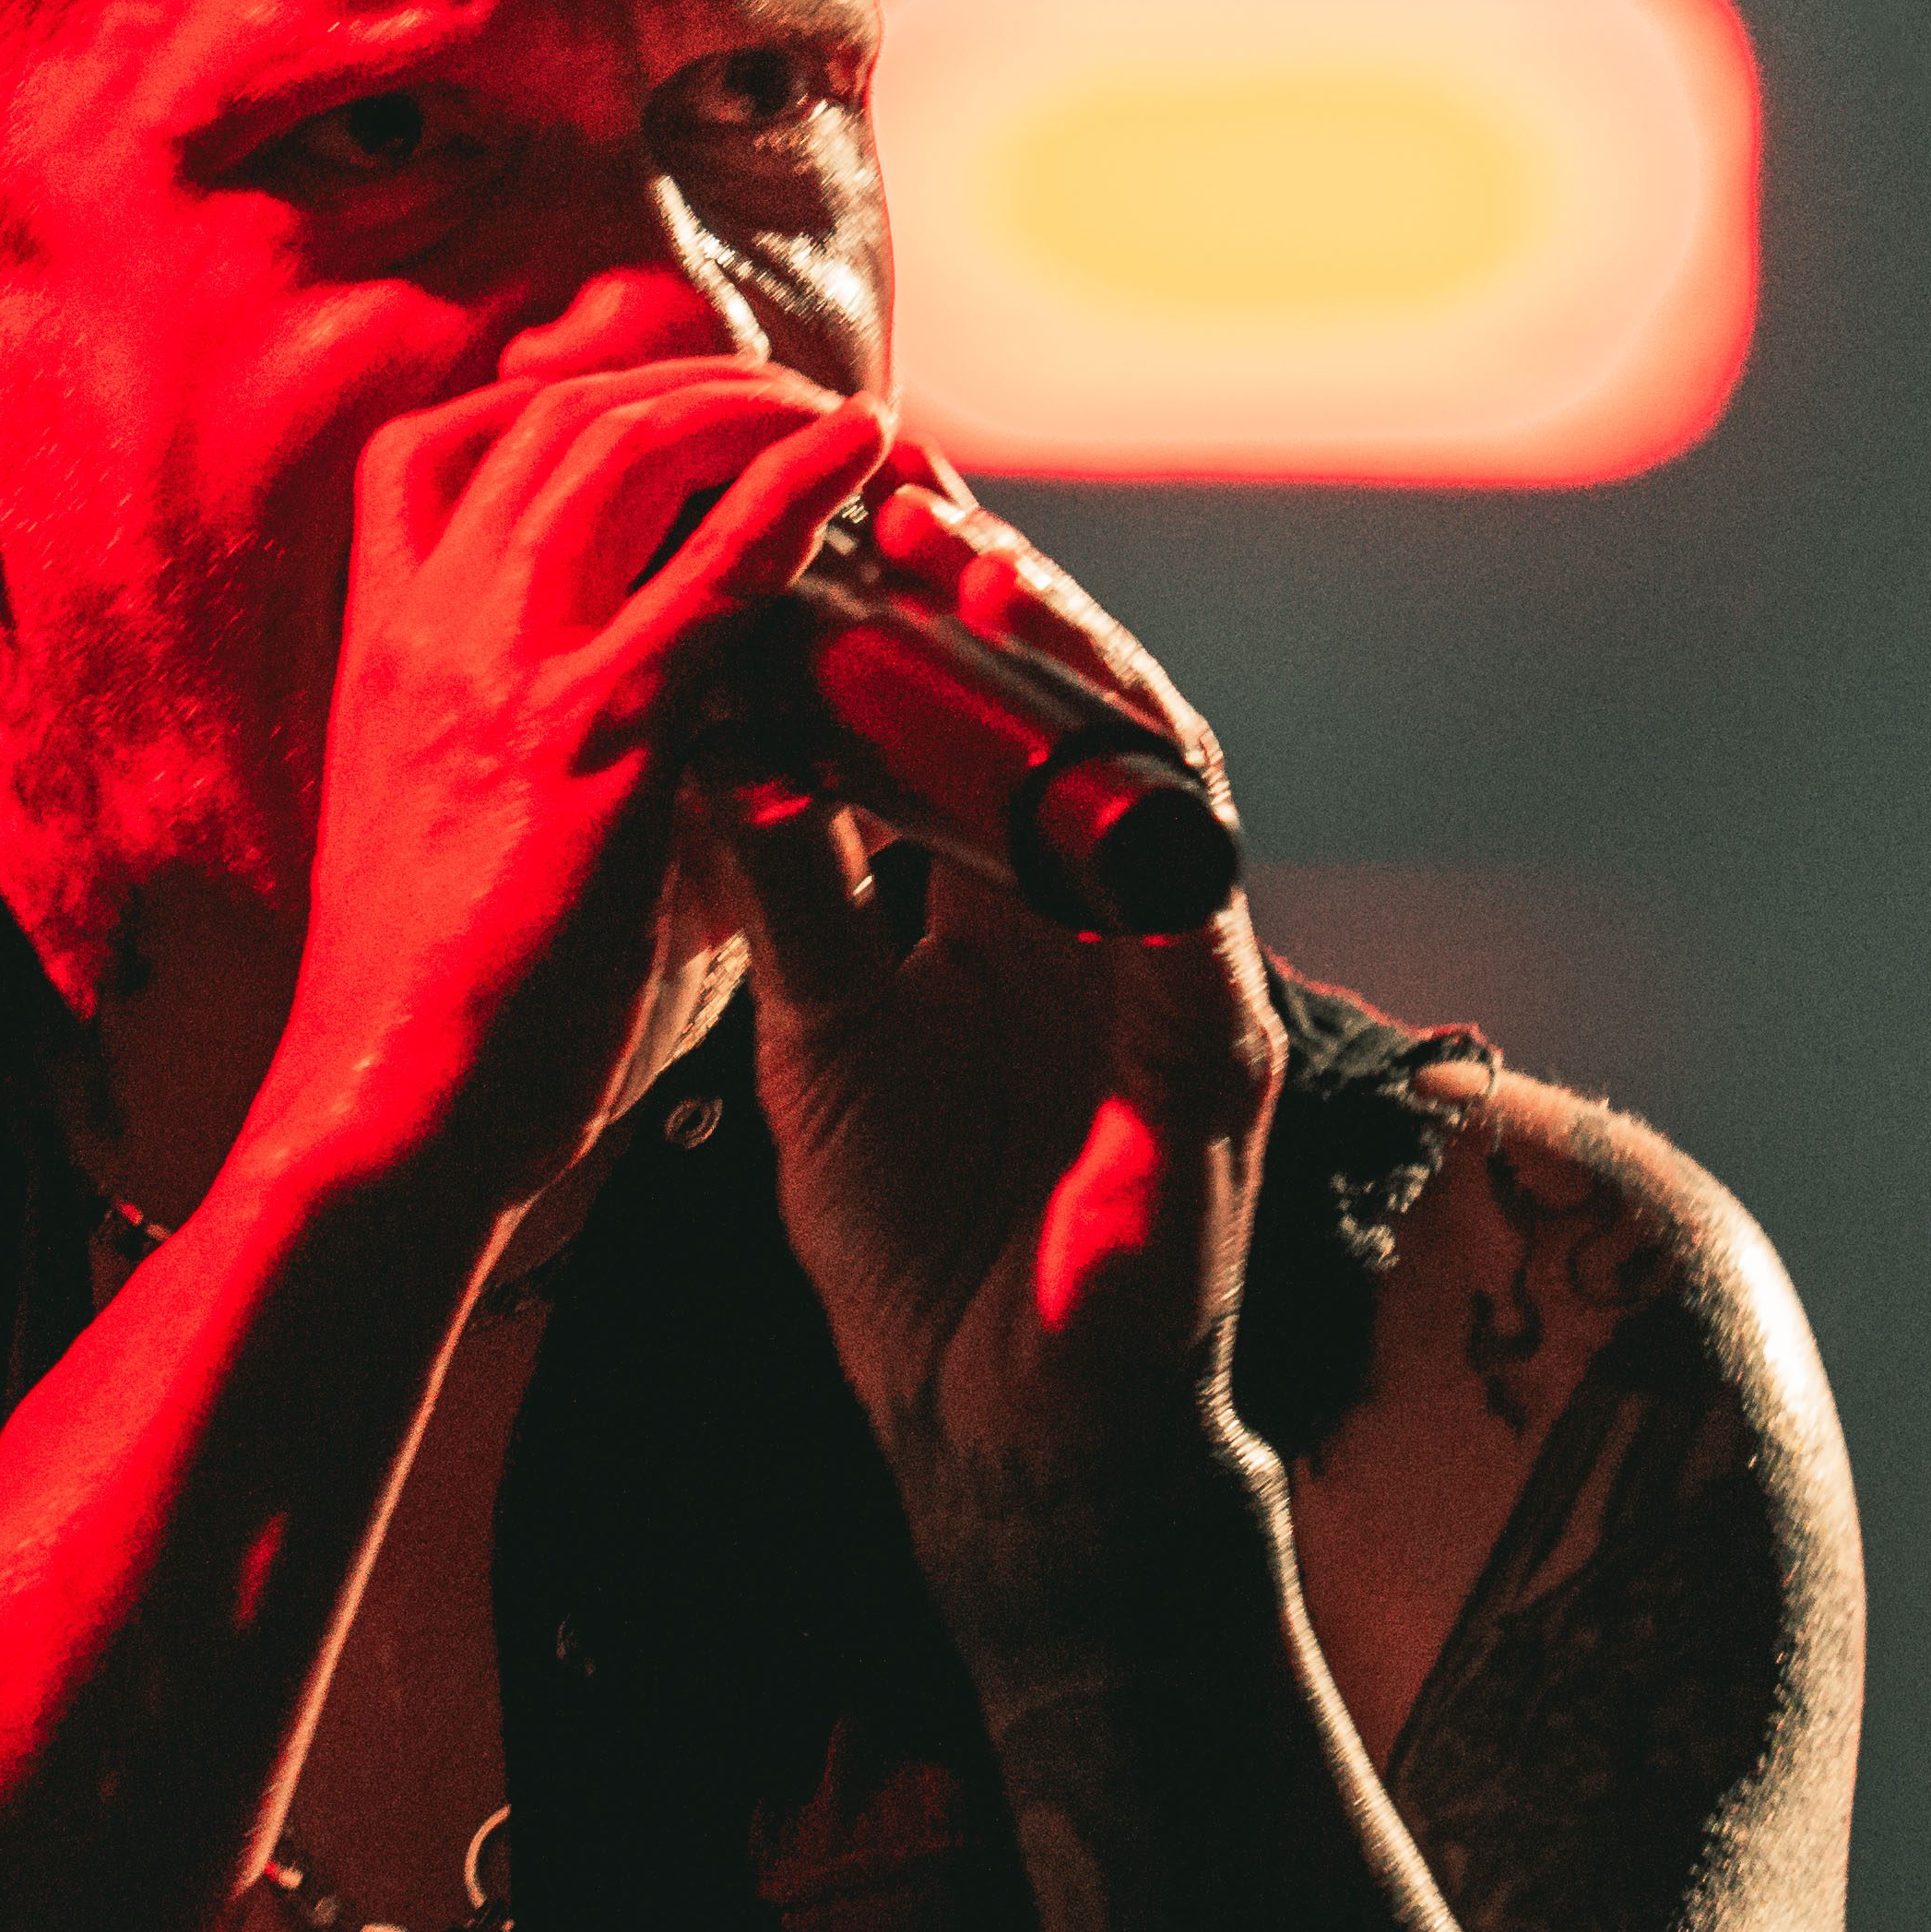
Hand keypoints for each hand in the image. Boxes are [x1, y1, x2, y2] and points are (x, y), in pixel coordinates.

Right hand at [261, 342, 884, 1212]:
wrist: (382, 1113)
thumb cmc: (426, 1007)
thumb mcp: (427, 828)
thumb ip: (499, 746)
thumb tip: (608, 730)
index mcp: (379, 652)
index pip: (425, 449)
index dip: (546, 396)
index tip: (644, 404)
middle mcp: (429, 631)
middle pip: (550, 416)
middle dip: (679, 382)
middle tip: (779, 399)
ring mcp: (504, 671)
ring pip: (627, 450)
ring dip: (748, 406)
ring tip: (837, 419)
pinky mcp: (594, 739)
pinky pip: (713, 569)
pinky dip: (796, 485)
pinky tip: (861, 452)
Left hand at [711, 463, 1283, 1535]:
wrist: (1000, 1439)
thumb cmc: (918, 1243)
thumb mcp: (822, 1039)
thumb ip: (793, 894)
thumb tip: (714, 739)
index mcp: (1006, 903)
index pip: (979, 716)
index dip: (916, 609)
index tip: (833, 502)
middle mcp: (1105, 916)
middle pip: (1074, 709)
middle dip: (1004, 594)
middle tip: (910, 491)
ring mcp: (1177, 979)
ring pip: (1149, 776)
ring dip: (1077, 670)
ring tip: (989, 572)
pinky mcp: (1216, 1066)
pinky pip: (1192, 926)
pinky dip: (1141, 842)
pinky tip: (1080, 769)